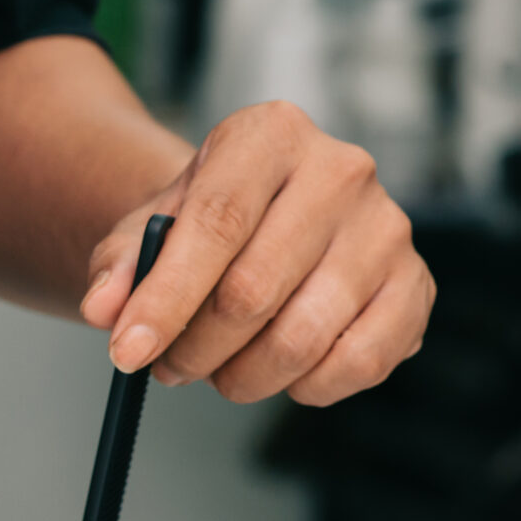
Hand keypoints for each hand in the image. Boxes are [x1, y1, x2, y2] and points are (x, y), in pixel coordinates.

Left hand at [78, 103, 432, 405]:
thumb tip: (104, 311)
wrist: (270, 215)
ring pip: (303, 337)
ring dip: (244, 376)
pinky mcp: (417, 284)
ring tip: (217, 370)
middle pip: (254, 290)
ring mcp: (388, 228)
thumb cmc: (210, 219)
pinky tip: (281, 371)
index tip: (127, 353)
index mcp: (270, 134)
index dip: (167, 298)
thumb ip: (121, 263)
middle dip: (195, 348)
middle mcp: (341, 170)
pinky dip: (308, 386)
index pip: (216, 224)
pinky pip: (359, 362)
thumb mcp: (153, 223)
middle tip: (166, 368)